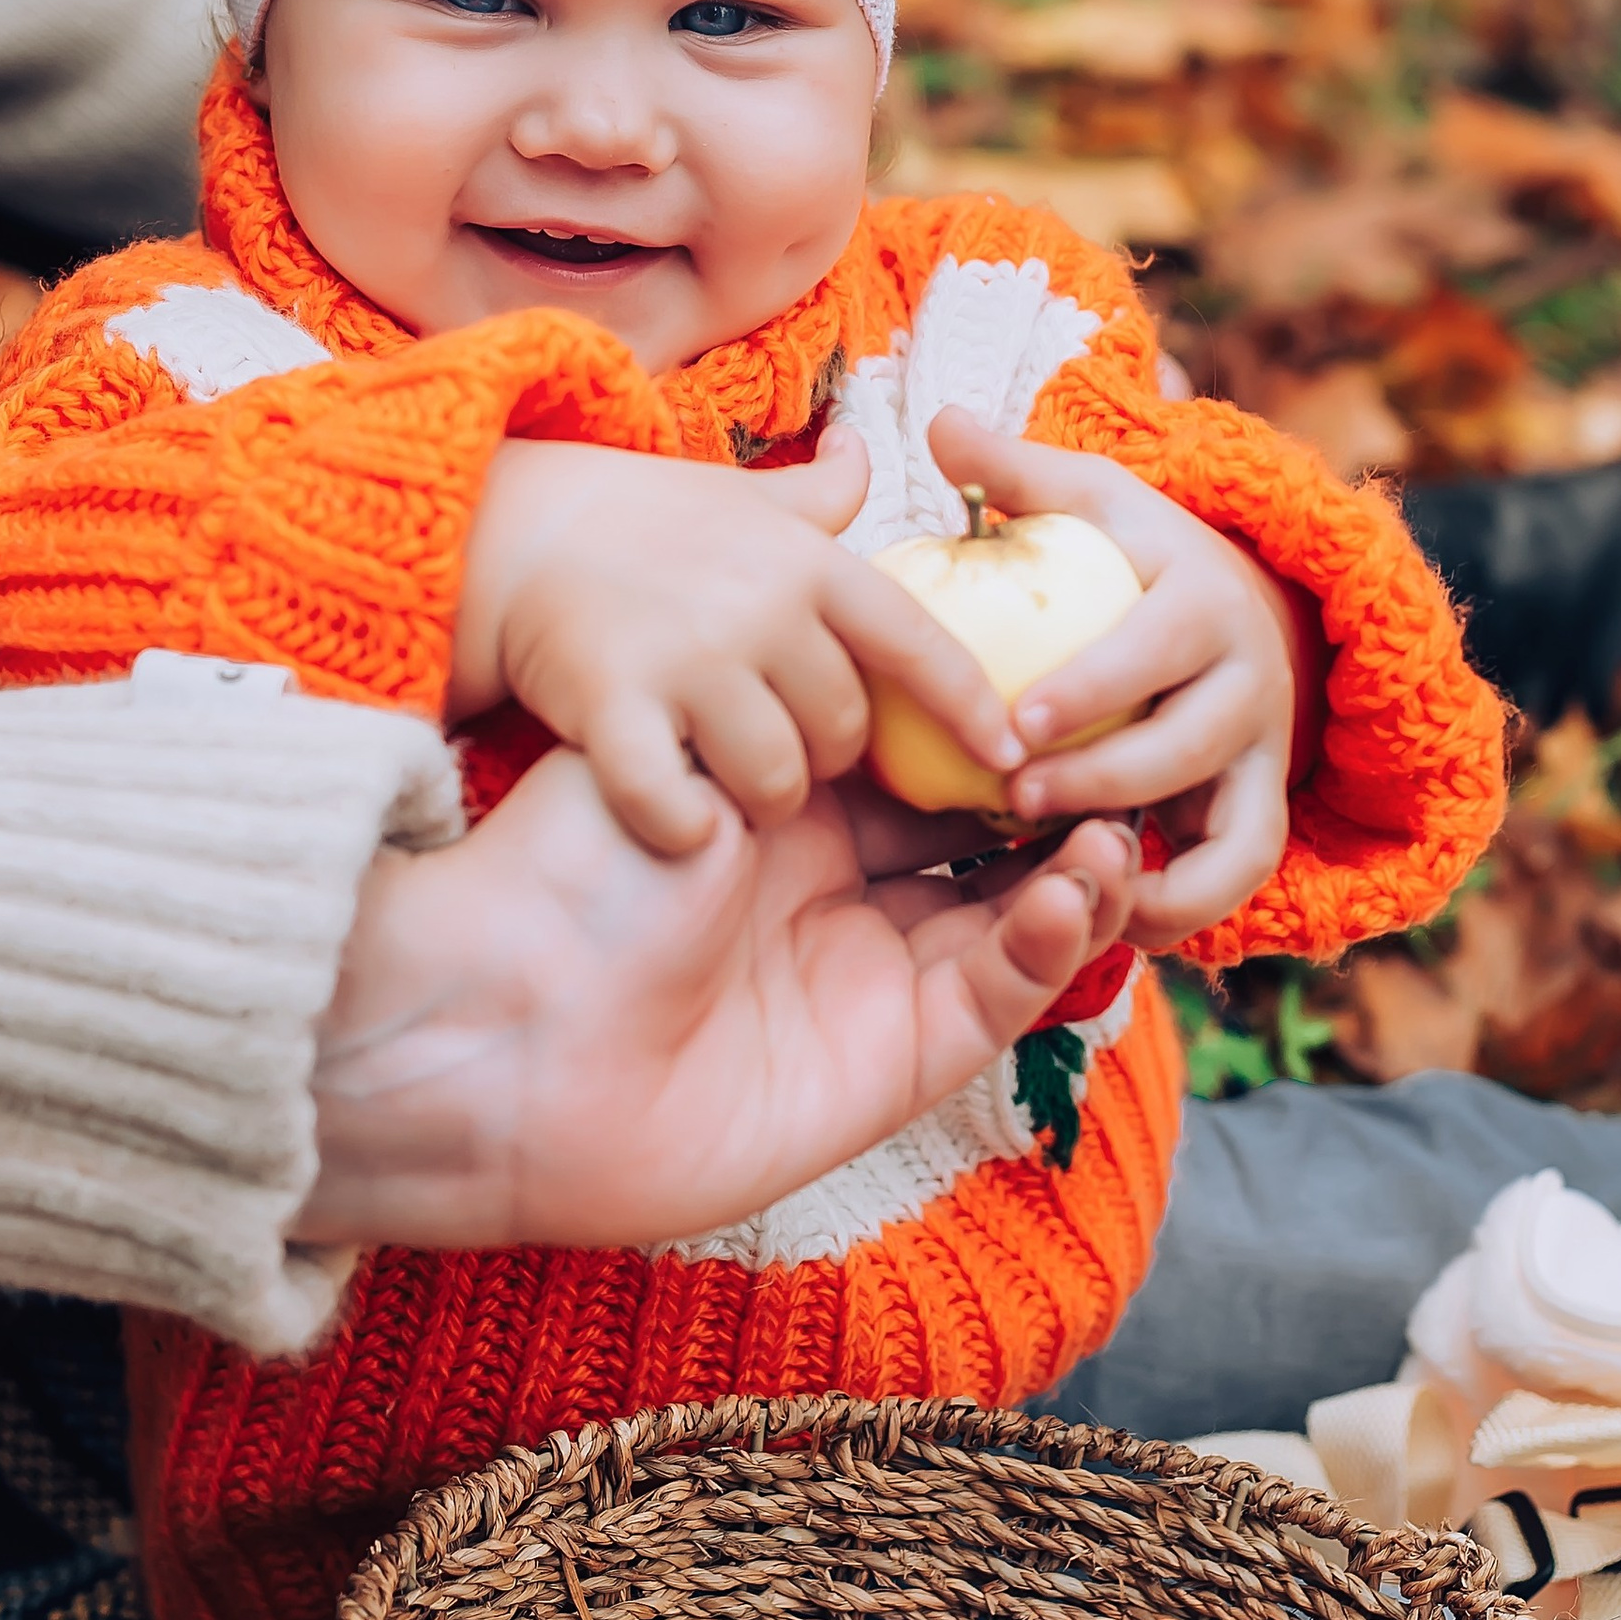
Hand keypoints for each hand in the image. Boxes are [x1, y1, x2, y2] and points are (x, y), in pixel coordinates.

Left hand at [298, 745, 1141, 1253]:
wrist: (500, 1035)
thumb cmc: (565, 877)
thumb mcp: (667, 739)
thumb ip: (758, 673)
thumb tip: (805, 553)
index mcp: (785, 816)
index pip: (922, 763)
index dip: (998, 730)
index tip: (1068, 684)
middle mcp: (833, 897)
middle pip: (985, 845)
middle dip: (1059, 802)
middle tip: (1120, 756)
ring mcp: (867, 985)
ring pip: (1011, 923)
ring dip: (1077, 872)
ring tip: (1114, 821)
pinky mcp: (890, 1067)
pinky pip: (991, 998)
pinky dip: (1044, 945)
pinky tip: (1073, 887)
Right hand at [447, 431, 1018, 857]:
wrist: (515, 531)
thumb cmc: (641, 523)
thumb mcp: (745, 499)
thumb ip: (821, 495)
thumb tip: (871, 450)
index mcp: (809, 563)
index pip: (922, 643)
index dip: (973, 707)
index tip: (1011, 755)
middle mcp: (762, 608)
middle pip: (847, 732)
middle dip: (830, 758)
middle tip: (786, 747)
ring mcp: (688, 658)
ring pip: (780, 780)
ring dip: (764, 798)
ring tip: (730, 780)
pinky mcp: (612, 705)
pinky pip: (676, 802)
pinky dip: (683, 823)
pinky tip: (677, 819)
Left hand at [922, 406, 1324, 948]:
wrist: (1224, 606)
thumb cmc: (1124, 555)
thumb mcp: (1083, 504)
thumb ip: (1014, 473)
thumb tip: (939, 421)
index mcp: (1202, 597)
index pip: (1154, 647)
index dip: (1092, 689)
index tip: (1017, 723)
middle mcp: (1252, 678)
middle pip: (1190, 748)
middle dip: (1103, 781)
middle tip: (1013, 803)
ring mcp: (1264, 753)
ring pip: (1234, 835)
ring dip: (1157, 870)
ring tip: (1066, 882)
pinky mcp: (1259, 813)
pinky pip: (1238, 877)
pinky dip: (1185, 909)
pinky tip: (1106, 923)